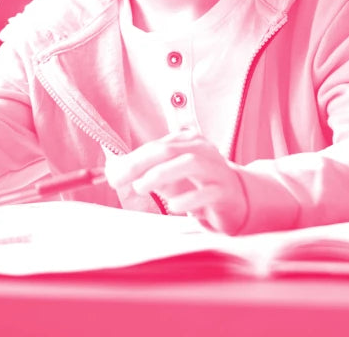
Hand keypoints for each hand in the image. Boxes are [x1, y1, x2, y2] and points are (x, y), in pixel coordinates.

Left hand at [104, 130, 249, 233]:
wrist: (237, 201)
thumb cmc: (197, 186)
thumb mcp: (168, 177)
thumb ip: (143, 172)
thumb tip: (111, 168)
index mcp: (189, 141)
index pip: (155, 146)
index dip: (130, 159)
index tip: (111, 173)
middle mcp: (204, 151)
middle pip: (168, 150)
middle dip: (139, 164)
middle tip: (118, 179)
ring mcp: (216, 170)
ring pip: (189, 163)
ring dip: (161, 174)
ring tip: (141, 187)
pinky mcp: (225, 193)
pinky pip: (206, 193)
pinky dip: (187, 199)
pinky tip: (174, 206)